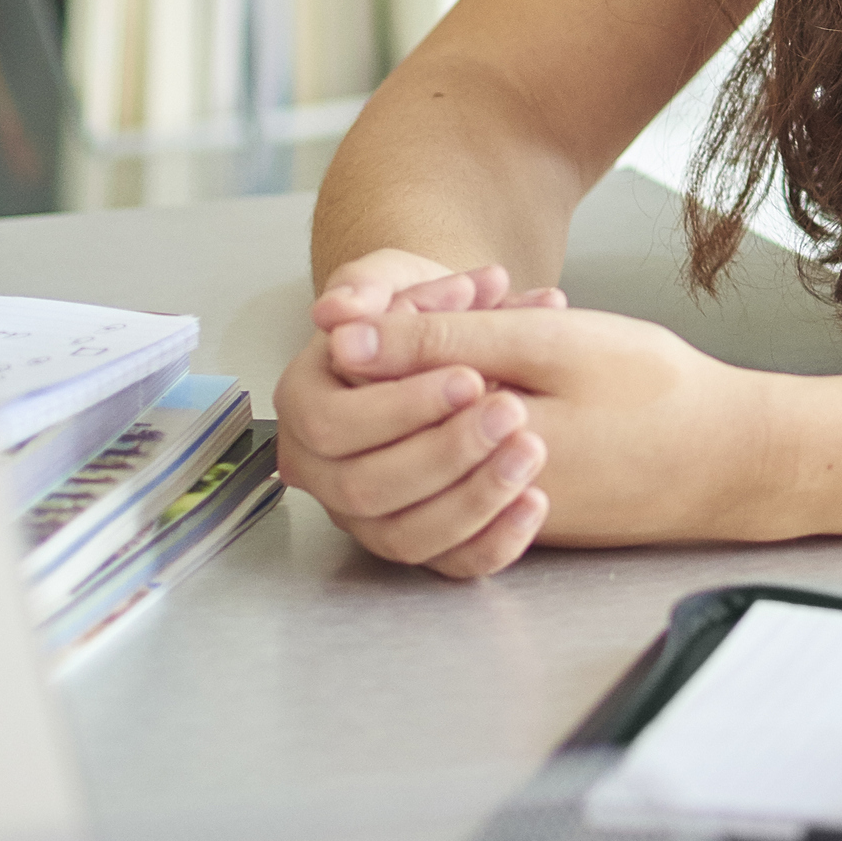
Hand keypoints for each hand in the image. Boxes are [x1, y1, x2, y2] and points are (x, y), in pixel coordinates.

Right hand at [274, 254, 569, 578]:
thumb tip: (338, 312)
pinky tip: (535, 504)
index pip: (335, 425)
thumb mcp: (397, 277)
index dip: (401, 407)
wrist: (459, 335)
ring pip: (404, 536)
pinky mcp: (415, 538)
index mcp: (306, 403)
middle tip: (511, 413)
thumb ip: (370, 286)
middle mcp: (323, 468)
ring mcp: (365, 513)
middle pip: (364, 487)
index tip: (471, 377)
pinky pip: (446, 563)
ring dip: (472, 499)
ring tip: (532, 453)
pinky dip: (493, 542)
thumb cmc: (422, 307)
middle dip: (443, 453)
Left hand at [310, 302, 776, 551]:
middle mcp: (464, 501)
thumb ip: (441, 342)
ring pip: (419, 457)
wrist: (735, 458)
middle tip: (468, 322)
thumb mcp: (547, 345)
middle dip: (412, 371)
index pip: (368, 402)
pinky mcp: (521, 519)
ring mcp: (491, 517)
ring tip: (501, 353)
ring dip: (446, 399)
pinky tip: (522, 387)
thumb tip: (347, 343)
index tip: (448, 300)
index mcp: (463, 451)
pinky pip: (462, 478)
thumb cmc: (656, 394)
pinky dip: (479, 427)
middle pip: (380, 438)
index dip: (390, 336)